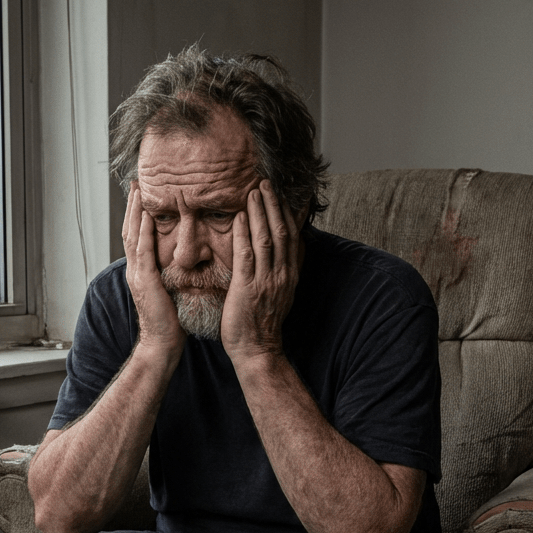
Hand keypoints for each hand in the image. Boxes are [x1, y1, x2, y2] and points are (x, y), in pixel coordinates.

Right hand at [122, 183, 184, 355]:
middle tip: (135, 183)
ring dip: (136, 212)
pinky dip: (144, 232)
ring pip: (133, 236)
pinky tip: (148, 216)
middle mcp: (135, 270)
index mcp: (141, 272)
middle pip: (130, 230)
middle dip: (132, 206)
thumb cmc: (171, 322)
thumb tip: (184, 260)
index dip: (138, 215)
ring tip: (139, 191)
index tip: (142, 195)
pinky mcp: (146, 281)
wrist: (162, 344)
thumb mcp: (170, 291)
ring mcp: (137, 275)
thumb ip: (171, 274)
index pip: (137, 236)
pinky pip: (143, 251)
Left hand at [221, 181, 301, 362]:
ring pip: (266, 239)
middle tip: (266, 182)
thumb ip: (284, 269)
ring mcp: (266, 281)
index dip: (288, 212)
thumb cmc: (262, 323)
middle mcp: (282, 275)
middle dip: (274, 205)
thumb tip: (290, 248)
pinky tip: (240, 217)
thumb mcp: (281, 292)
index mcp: (290, 274)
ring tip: (254, 191)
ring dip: (260, 213)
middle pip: (282, 232)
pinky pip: (247, 256)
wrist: (257, 350)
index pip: (293, 236)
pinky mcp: (248, 288)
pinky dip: (244, 234)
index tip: (283, 192)